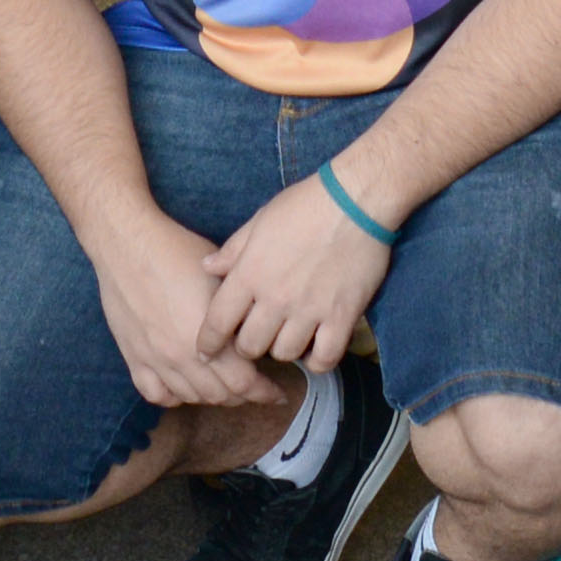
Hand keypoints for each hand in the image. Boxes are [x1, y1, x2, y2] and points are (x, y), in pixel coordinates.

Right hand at [84, 216, 258, 410]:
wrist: (127, 243)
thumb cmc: (177, 251)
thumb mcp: (221, 277)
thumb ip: (239, 312)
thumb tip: (259, 329)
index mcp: (207, 335)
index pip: (244, 382)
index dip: (265, 392)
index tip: (277, 393)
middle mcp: (181, 355)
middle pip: (219, 395)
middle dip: (242, 396)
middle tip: (255, 388)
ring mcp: (155, 359)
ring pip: (190, 397)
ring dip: (211, 396)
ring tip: (224, 386)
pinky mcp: (132, 356)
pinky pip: (154, 393)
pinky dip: (173, 396)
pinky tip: (184, 386)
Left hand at [198, 166, 397, 371]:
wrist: (354, 200)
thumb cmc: (304, 205)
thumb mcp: (259, 221)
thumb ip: (233, 250)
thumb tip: (207, 266)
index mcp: (250, 273)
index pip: (218, 322)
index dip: (208, 343)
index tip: (206, 351)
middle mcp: (275, 298)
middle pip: (250, 346)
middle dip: (247, 346)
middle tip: (256, 337)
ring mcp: (309, 310)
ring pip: (285, 354)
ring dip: (282, 349)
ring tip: (287, 337)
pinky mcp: (342, 316)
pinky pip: (325, 357)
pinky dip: (318, 360)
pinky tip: (315, 348)